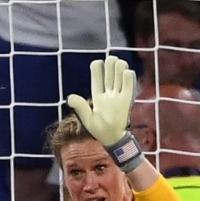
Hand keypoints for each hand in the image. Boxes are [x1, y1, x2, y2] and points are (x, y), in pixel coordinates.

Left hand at [66, 56, 144, 171]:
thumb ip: (80, 107)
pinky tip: (126, 74)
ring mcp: (118, 94)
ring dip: (120, 66)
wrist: (113, 138)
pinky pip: (129, 82)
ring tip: (120, 68)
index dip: (97, 66)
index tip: (98, 65)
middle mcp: (108, 91)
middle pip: (110, 68)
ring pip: (120, 72)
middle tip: (111, 64)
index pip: (97, 73)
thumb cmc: (99, 131)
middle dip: (111, 62)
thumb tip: (70, 98)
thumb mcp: (87, 119)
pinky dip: (128, 75)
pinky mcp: (128, 98)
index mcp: (97, 93)